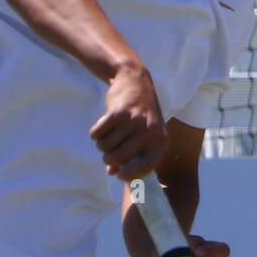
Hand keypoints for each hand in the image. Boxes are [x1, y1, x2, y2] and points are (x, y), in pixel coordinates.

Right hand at [90, 63, 166, 178]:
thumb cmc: (139, 115)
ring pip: (106, 146)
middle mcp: (149, 132)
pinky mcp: (118, 112)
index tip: (119, 174)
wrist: (135, 81)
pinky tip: (101, 128)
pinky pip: (98, 133)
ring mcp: (134, 121)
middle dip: (108, 158)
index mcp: (160, 141)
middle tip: (108, 152)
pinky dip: (96, 133)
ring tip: (107, 135)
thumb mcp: (143, 136)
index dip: (129, 175)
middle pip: (119, 158)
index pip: (144, 168)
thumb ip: (131, 156)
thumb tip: (112, 173)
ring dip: (101, 144)